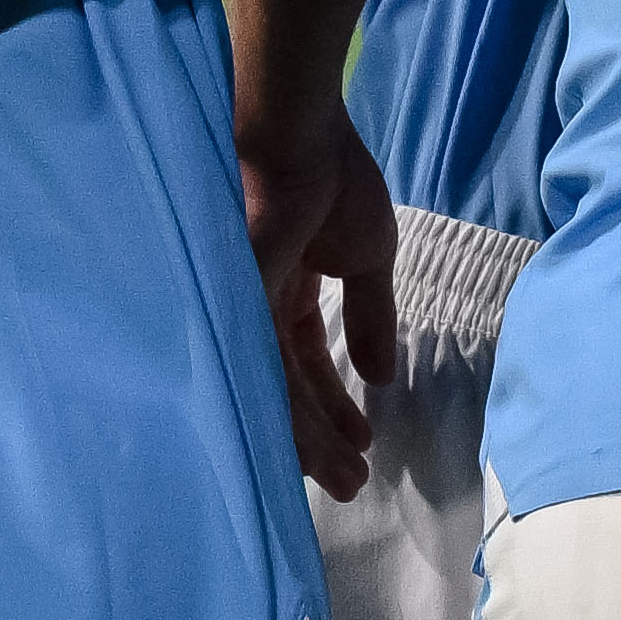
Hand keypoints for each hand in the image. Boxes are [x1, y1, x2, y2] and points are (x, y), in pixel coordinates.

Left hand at [239, 97, 400, 501]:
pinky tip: (318, 449)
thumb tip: (384, 373)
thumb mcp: (368, 255)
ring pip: (277, 395)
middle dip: (322, 438)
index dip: (333, 400)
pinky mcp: (237, 314)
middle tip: (352, 480)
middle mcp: (258, 308)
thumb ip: (372, 315)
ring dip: (312, 441)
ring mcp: (244, 314)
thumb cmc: (334, 181)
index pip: (305, 357)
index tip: (362, 439)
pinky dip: (292, 418)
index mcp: (286, 285)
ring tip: (346, 479)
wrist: (299, 138)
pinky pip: (265, 380)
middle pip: (288, 388)